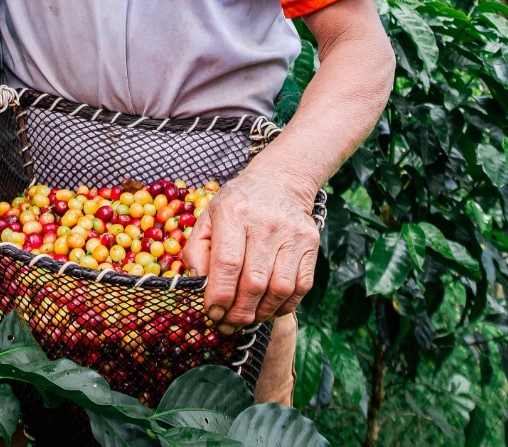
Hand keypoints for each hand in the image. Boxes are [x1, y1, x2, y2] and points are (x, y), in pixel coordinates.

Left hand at [181, 170, 318, 331]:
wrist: (279, 182)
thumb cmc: (237, 206)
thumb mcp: (208, 218)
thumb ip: (197, 252)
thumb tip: (200, 287)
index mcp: (234, 213)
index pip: (227, 264)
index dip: (219, 296)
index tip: (212, 313)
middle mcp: (266, 222)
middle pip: (254, 283)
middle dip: (238, 313)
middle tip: (227, 325)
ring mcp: (292, 234)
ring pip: (279, 290)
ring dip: (261, 313)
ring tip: (247, 318)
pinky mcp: (311, 243)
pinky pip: (300, 287)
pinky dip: (283, 306)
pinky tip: (268, 307)